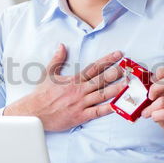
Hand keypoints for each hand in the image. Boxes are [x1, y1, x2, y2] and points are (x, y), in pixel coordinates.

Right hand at [3, 44, 124, 131]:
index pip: (94, 67)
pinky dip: (108, 109)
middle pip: (101, 80)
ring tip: (128, 85)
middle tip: (129, 68)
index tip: (119, 54)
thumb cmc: (41, 94)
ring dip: (116, 89)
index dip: (108, 60)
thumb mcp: (48, 74)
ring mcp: (81, 103)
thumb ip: (57, 59)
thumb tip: (61, 46)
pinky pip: (97, 112)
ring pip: (102, 95)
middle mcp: (79, 90)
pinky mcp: (80, 116)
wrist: (34, 112)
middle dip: (116, 73)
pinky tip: (118, 106)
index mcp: (74, 79)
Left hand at [141, 65, 163, 162]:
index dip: (160, 73)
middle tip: (149, 97)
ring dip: (150, 108)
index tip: (151, 81)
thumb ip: (156, 91)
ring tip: (146, 113)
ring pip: (163, 100)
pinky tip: (154, 118)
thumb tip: (136, 83)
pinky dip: (155, 115)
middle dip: (154, 88)